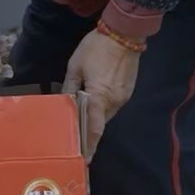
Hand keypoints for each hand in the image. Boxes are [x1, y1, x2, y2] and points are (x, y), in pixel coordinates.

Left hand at [64, 28, 141, 159]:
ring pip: (106, 114)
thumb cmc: (96, 49)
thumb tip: (66, 103)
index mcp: (100, 97)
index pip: (94, 128)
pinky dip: (102, 107)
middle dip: (89, 132)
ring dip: (95, 118)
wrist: (124, 34)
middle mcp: (114, 102)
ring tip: (81, 122)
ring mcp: (123, 97)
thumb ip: (70, 87)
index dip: (89, 145)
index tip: (85, 160)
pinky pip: (112, 104)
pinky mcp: (128, 91)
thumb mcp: (75, 66)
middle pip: (100, 122)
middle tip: (75, 140)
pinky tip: (93, 103)